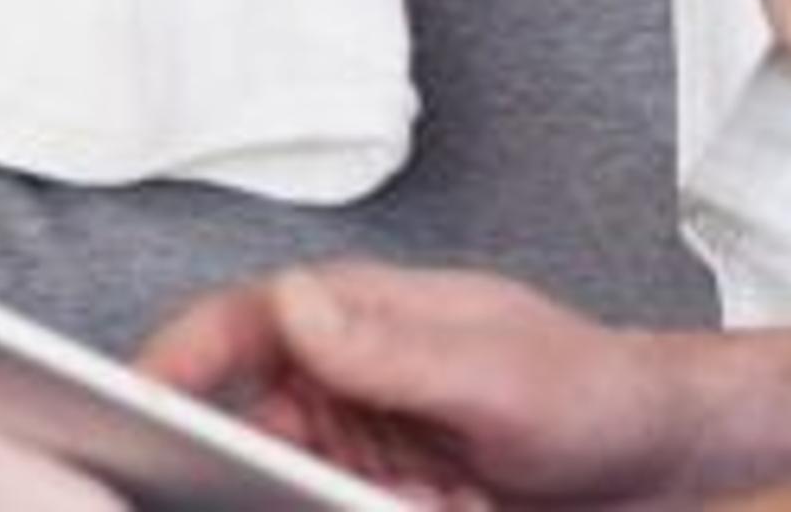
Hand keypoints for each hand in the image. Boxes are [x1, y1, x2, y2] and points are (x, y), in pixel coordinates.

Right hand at [138, 264, 694, 506]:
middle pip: (246, 423)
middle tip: (367, 487)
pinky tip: (452, 504)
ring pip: (289, 484)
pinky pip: (330, 508)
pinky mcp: (380, 492)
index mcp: (357, 313)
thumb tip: (294, 300)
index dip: (175, 362)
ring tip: (441, 493)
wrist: (659, 456)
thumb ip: (394, 347)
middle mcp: (345, 372)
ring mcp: (361, 437)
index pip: (238, 325)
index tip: (132, 404)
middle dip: (268, 473)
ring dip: (347, 501)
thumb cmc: (591, 391)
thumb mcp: (497, 375)